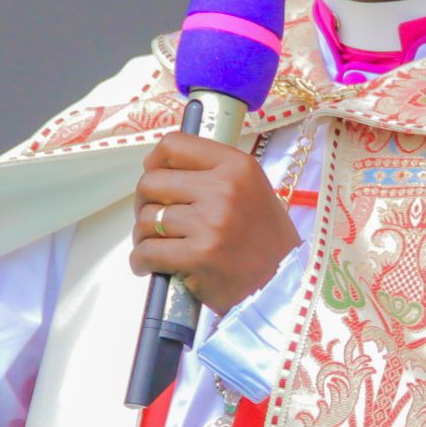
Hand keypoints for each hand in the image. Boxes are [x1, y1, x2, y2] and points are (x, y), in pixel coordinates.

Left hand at [129, 133, 300, 315]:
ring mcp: (210, 223)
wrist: (284, 281)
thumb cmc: (263, 237)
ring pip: (146, 219)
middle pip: (151, 182)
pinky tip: (150, 267)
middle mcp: (224, 189)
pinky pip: (147, 251)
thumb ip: (210, 173)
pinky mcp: (199, 256)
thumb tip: (157, 168)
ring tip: (157, 247)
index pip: (173, 145)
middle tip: (153, 220)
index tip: (154, 176)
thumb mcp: (249, 188)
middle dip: (144, 204)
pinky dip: (141, 261)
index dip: (154, 162)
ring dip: (143, 236)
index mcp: (236, 166)